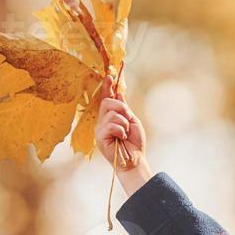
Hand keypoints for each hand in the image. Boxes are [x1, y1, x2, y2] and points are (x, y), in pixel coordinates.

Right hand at [96, 74, 152, 194]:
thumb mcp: (132, 121)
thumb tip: (118, 94)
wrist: (135, 159)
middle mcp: (103, 121)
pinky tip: (122, 137)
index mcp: (110, 116)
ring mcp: (100, 129)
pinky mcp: (99, 137)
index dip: (107, 87)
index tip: (110, 75)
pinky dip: (121, 130)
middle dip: (120, 107)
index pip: (107, 98)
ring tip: (126, 132)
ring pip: (111, 114)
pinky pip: (111, 125)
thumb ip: (124, 109)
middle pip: (107, 102)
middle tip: (128, 117)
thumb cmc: (134, 142)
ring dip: (124, 122)